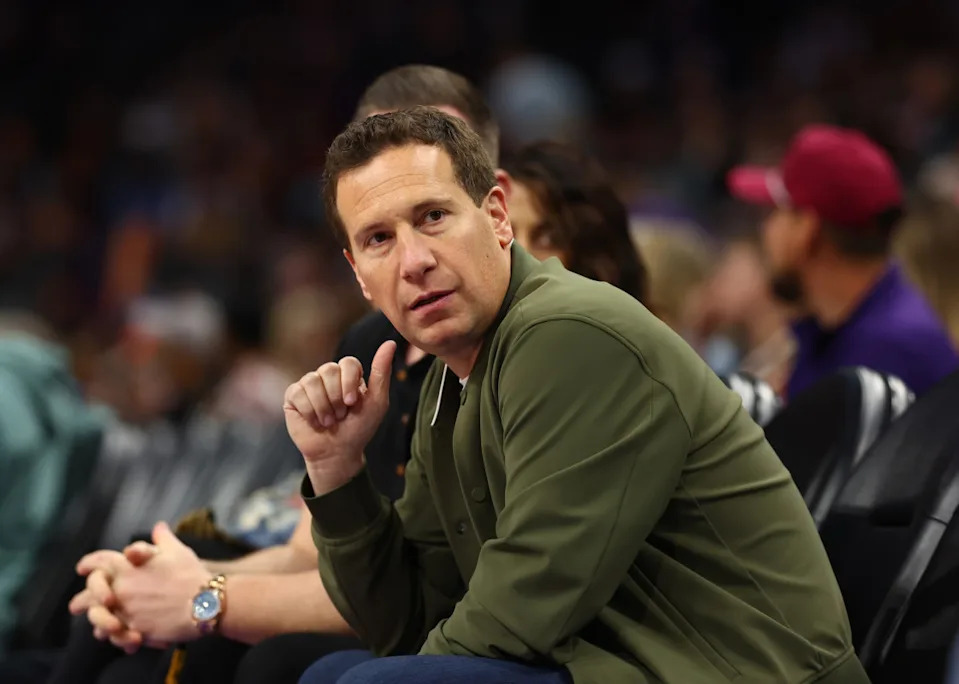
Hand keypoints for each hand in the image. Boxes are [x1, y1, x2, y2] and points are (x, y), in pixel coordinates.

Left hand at [78, 521, 209, 645]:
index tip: (82, 568)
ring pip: (98, 618)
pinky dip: (112, 635)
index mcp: (127, 565)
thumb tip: (159, 527)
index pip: (99, 561)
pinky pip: (114, 635)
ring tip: (95, 625)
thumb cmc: (191, 575)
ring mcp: (125, 610)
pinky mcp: (134, 630)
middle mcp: (121, 588)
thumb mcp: (177, 551)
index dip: (89, 563)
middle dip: (82, 600)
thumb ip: (163, 539)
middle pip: (89, 594)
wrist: (204, 603)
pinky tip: (114, 635)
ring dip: (95, 620)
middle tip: (76, 606)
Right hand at [284, 341, 394, 492]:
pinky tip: (314, 421)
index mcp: (349, 375)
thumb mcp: (376, 402)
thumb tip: (390, 342)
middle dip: (336, 398)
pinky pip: (297, 392)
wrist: (337, 453)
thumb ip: (381, 372)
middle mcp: (328, 376)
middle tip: (340, 415)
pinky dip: (309, 411)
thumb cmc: (359, 429)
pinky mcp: (293, 396)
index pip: (348, 362)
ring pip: (312, 380)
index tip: (352, 403)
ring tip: (329, 421)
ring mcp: (310, 385)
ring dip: (323, 407)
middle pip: (328, 370)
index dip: (348, 382)